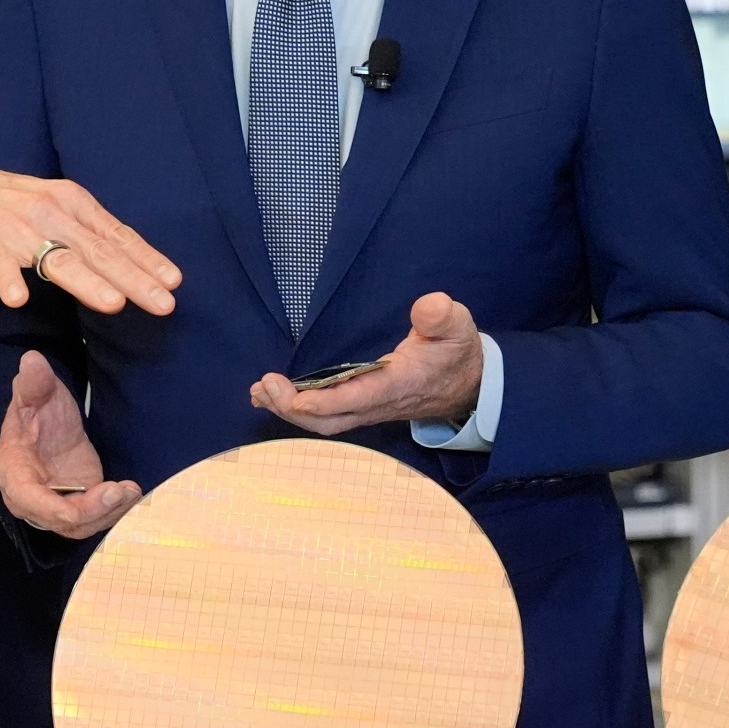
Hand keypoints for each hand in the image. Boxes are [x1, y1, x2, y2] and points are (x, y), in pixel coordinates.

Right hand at [0, 167, 179, 314]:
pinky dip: (8, 282)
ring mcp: (17, 229)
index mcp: (70, 201)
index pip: (116, 234)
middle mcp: (49, 212)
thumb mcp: (49, 206)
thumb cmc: (1, 205)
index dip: (146, 258)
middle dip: (135, 279)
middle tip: (164, 304)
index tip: (174, 281)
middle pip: (98, 251)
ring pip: (58, 260)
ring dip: (87, 282)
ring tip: (113, 303)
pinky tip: (18, 300)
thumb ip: (82, 229)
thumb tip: (122, 254)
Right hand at [0, 351, 140, 538]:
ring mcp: (51, 506)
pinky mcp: (74, 506)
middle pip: (56, 519)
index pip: (28, 498)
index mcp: (11, 470)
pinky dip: (112, 511)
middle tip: (119, 491)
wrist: (48, 425)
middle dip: (91, 511)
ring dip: (106, 513)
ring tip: (130, 491)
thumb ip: (34, 382)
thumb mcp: (36, 393)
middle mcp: (27, 498)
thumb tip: (31, 360)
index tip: (91, 494)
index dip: (55, 507)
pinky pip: (91, 520)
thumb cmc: (36, 412)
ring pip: (77, 526)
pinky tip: (130, 493)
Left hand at [250, 291, 484, 434]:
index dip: (321, 401)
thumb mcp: (457, 326)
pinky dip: (299, 408)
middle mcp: (379, 404)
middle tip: (264, 386)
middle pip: (330, 421)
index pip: (355, 399)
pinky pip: (327, 415)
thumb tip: (428, 305)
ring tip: (259, 392)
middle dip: (293, 409)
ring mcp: (370, 409)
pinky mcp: (363, 407)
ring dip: (290, 410)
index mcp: (397, 384)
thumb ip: (442, 315)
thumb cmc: (457, 352)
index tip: (291, 393)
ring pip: (325, 422)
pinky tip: (274, 397)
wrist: (469, 384)